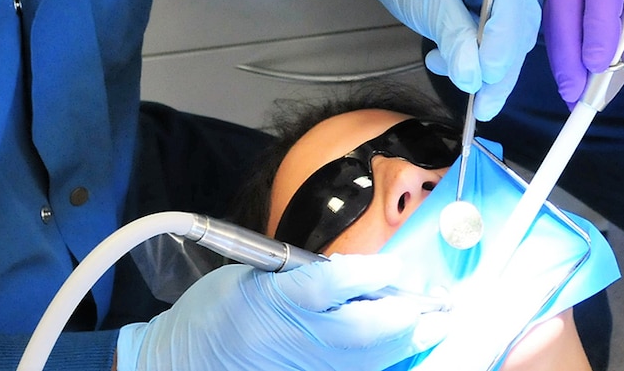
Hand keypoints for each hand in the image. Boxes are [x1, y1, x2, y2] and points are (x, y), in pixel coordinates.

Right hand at [116, 254, 446, 370]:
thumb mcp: (259, 273)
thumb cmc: (219, 311)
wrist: (183, 362)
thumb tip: (372, 274)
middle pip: (371, 328)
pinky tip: (403, 344)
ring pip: (374, 357)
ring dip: (408, 337)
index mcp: (278, 298)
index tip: (399, 263)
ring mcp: (308, 368)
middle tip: (440, 300)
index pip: (340, 281)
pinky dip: (387, 359)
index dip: (378, 272)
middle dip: (410, 312)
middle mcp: (297, 338)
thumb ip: (313, 273)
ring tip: (434, 319)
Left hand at [349, 0, 542, 119]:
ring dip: (492, 59)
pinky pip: (514, 22)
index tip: (488, 75)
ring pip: (521, 23)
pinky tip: (460, 56)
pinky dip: (490, 48)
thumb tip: (475, 80)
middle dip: (500, 61)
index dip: (503, 35)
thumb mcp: (423, 3)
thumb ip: (453, 39)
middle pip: (521, 9)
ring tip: (451, 68)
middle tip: (480, 103)